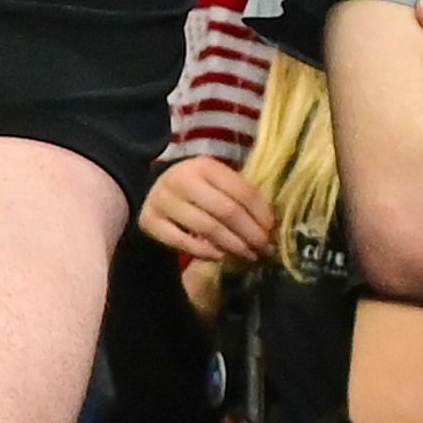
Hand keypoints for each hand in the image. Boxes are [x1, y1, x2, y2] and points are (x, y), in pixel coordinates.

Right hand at [138, 156, 278, 267]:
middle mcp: (182, 179)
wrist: (154, 193)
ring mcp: (163, 200)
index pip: (241, 191)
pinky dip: (205, 251)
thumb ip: (240, 198)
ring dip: (233, 245)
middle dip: (250, 233)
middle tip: (264, 249)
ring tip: (248, 255)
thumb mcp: (217, 184)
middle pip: (226, 210)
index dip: (261, 214)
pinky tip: (221, 257)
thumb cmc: (197, 191)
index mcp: (205, 166)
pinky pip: (182, 241)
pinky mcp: (150, 220)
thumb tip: (271, 226)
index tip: (272, 231)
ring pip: (207, 228)